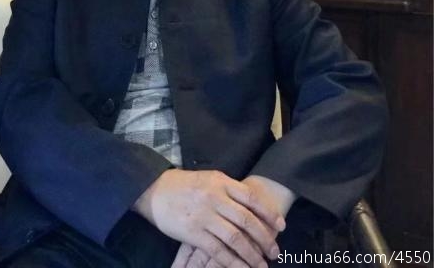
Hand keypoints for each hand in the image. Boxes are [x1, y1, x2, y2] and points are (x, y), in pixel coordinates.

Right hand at [169, 176, 296, 267]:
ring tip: (262, 265)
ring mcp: (205, 216)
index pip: (252, 198)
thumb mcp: (209, 178)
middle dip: (265, 238)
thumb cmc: (186, 184)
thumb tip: (252, 203)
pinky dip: (232, 262)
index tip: (281, 226)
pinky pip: (218, 251)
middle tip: (275, 252)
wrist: (156, 190)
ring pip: (235, 238)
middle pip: (247, 220)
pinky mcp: (194, 233)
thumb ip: (229, 189)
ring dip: (252, 254)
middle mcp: (215, 198)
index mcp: (221, 182)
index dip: (269, 213)